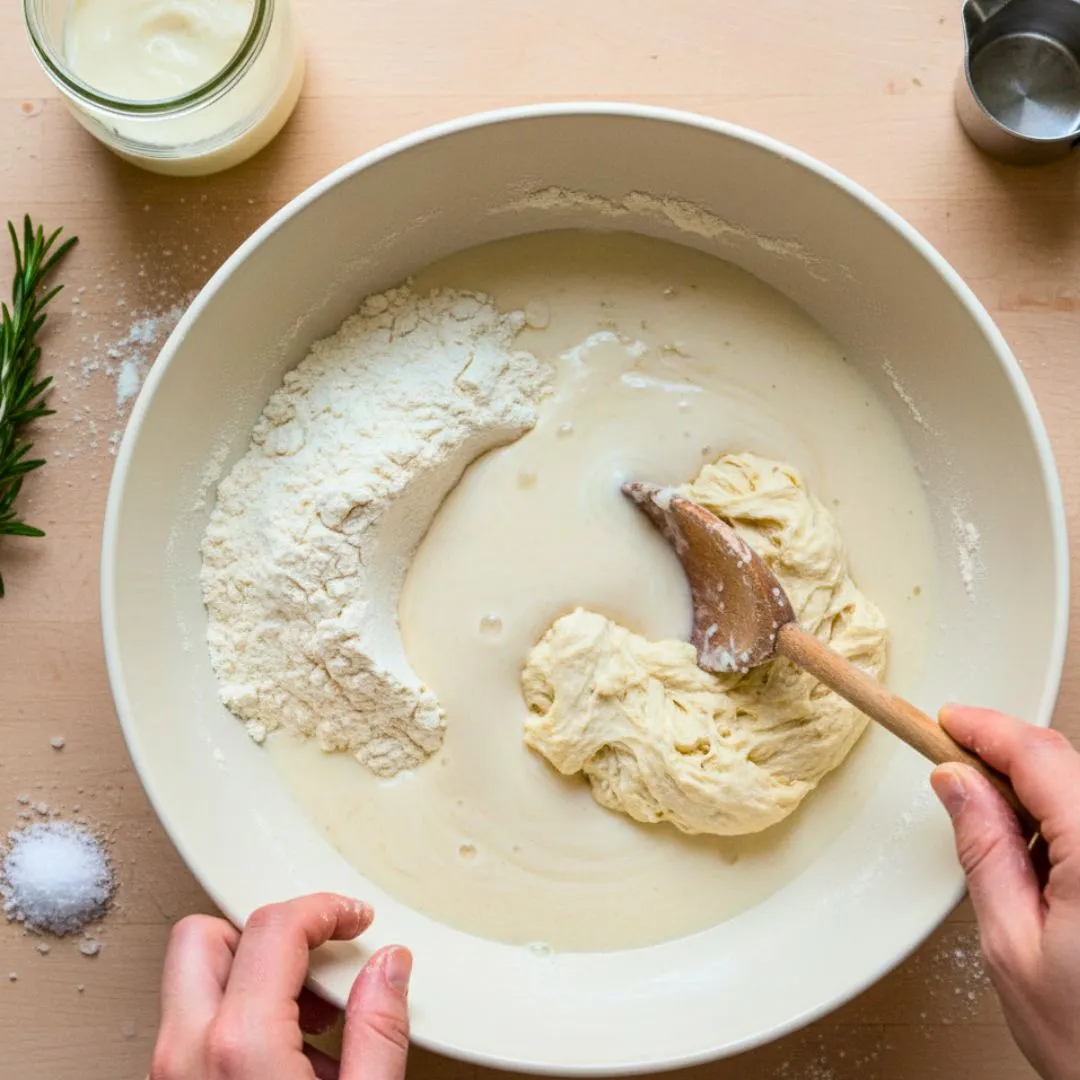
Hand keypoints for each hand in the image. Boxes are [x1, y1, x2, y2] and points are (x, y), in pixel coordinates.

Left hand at [150, 893, 411, 1079]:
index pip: (274, 927)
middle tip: (316, 955)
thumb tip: (389, 967)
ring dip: (249, 977)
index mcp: (239, 1047)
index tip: (354, 920)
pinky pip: (190, 1028)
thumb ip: (378, 1032)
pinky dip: (233, 1019)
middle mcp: (186, 1055)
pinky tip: (285, 1056)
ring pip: (191, 981)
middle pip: (204, 937)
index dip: (325, 909)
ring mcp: (168, 1076)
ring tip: (309, 1018)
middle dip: (266, 933)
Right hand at [931, 706, 1079, 1079]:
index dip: (987, 729)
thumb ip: (984, 851)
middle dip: (1005, 755)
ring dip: (1034, 790)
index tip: (948, 722)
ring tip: (993, 823)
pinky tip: (1039, 851)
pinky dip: (1061, 818)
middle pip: (1065, 764)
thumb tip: (957, 783)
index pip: (1040, 757)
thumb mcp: (1010, 946)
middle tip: (954, 766)